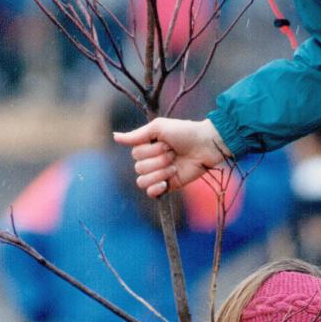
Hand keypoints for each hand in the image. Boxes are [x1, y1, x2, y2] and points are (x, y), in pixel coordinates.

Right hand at [113, 118, 230, 198]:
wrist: (205, 146)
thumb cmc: (184, 132)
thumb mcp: (158, 128)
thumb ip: (136, 135)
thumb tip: (114, 136)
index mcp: (147, 146)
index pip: (135, 154)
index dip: (150, 150)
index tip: (167, 143)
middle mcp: (151, 160)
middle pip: (138, 167)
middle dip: (158, 160)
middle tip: (173, 153)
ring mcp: (159, 174)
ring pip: (142, 180)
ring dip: (159, 172)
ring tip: (174, 166)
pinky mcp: (168, 186)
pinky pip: (150, 193)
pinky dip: (155, 188)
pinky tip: (165, 183)